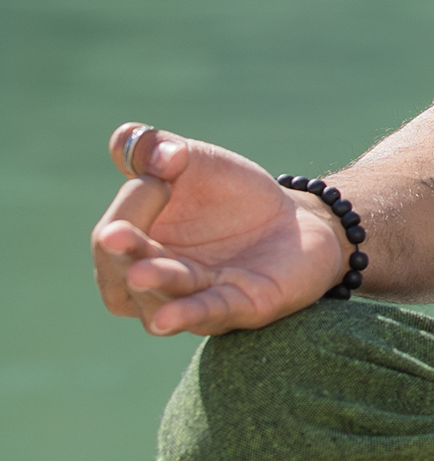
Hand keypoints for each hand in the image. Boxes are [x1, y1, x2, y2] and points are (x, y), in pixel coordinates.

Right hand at [92, 122, 347, 336]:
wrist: (295, 220)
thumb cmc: (232, 196)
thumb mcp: (194, 162)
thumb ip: (158, 149)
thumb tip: (139, 141)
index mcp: (137, 247)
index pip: (111, 237)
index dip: (129, 206)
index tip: (160, 176)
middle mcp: (157, 284)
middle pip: (121, 281)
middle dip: (121, 256)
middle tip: (114, 235)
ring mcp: (197, 299)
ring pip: (161, 302)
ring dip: (154, 286)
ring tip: (140, 273)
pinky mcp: (241, 307)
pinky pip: (209, 315)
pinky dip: (187, 315)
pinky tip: (166, 318)